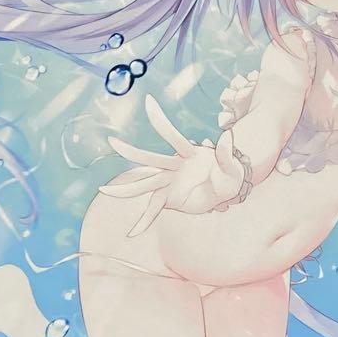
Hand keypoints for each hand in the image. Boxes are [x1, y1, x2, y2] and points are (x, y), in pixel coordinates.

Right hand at [97, 95, 246, 236]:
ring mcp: (170, 182)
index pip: (172, 136)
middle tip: (112, 142)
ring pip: (145, 184)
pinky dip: (145, 220)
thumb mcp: (233, 168)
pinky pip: (154, 209)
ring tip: (104, 189)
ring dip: (126, 188)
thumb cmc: (230, 177)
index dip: (161, 121)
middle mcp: (175, 167)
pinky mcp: (169, 198)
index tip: (148, 104)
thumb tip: (227, 135)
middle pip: (150, 159)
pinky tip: (133, 232)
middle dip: (131, 152)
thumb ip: (227, 154)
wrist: (228, 191)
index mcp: (189, 154)